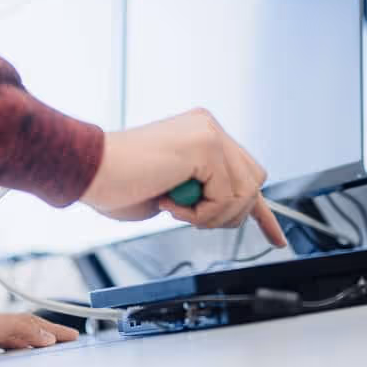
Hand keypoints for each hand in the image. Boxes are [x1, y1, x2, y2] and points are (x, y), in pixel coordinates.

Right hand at [0, 297, 78, 366]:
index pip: (10, 334)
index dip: (31, 336)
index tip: (49, 342)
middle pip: (23, 325)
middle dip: (48, 331)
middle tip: (71, 336)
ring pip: (22, 324)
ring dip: (47, 331)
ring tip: (68, 337)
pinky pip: (10, 329)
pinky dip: (30, 333)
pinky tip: (46, 342)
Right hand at [81, 108, 286, 246]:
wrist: (89, 171)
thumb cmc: (119, 183)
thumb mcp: (174, 191)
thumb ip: (202, 192)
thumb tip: (228, 210)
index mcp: (201, 134)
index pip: (246, 173)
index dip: (261, 212)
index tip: (276, 238)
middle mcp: (209, 128)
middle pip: (253, 183)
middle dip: (228, 213)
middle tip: (191, 216)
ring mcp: (210, 133)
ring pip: (245, 193)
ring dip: (210, 215)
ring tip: (174, 206)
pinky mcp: (206, 146)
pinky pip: (226, 197)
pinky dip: (199, 213)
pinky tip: (169, 201)